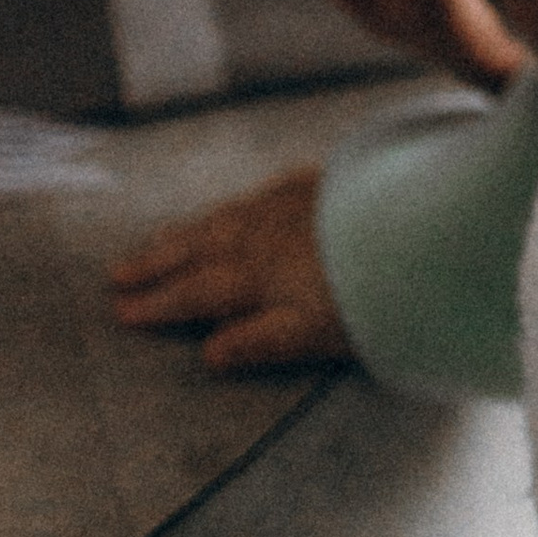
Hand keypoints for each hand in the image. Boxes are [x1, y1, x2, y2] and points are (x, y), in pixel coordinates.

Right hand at [109, 169, 351, 374]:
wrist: (420, 222)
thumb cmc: (372, 291)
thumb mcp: (314, 333)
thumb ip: (260, 341)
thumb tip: (208, 352)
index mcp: (256, 275)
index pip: (195, 293)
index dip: (158, 303)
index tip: (121, 310)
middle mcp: (262, 234)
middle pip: (198, 249)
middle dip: (156, 262)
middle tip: (117, 272)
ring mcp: (288, 204)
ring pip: (224, 218)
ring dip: (188, 232)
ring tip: (161, 239)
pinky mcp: (319, 184)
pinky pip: (260, 194)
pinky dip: (236, 205)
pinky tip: (237, 206)